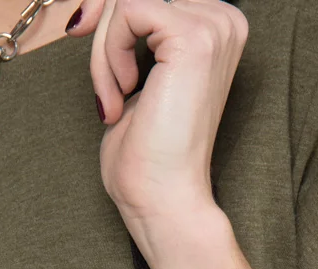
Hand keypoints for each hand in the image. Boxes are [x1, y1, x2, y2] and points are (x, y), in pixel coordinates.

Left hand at [65, 0, 248, 228]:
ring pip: (126, 2)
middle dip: (104, 32)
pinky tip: (121, 95)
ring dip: (104, 53)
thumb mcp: (135, 72)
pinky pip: (126, 12)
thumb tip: (94, 3)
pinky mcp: (192, 36)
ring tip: (112, 101)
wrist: (163, 200)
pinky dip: (107, 56)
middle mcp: (224, 20)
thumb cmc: (149, 155)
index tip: (102, 63)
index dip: (112, 20)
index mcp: (217, 27)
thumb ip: (129, 32)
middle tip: (104, 88)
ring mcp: (212, 26)